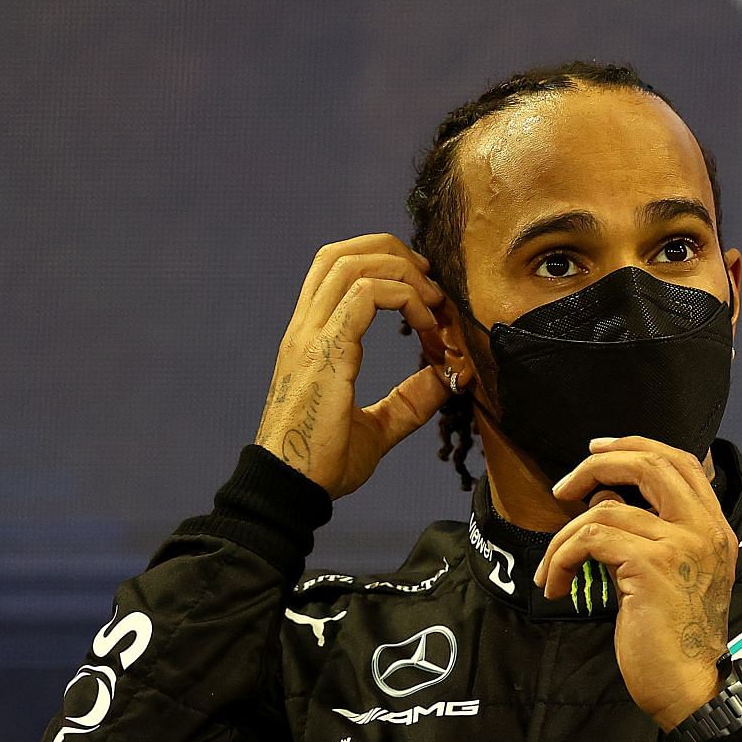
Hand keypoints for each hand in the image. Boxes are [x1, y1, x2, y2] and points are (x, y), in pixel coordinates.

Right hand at [256, 233, 452, 497]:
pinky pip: (366, 296)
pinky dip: (404, 298)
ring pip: (352, 263)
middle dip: (393, 252)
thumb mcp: (379, 427)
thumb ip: (410, 400)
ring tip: (433, 301)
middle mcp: (306, 329)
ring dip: (402, 272)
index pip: (337, 271)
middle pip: (341, 254)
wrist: (292, 490)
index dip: (386, 269)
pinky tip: (427, 327)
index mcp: (311, 339)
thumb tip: (449, 378)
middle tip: (431, 281)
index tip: (426, 298)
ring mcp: (311, 336)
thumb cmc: (323, 464)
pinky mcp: (325, 352)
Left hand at [532, 436, 734, 729]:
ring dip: (563, 538)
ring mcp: (681, 546)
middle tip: (563, 488)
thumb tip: (602, 496)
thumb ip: (643, 533)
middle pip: (651, 465)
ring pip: (605, 509)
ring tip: (551, 571)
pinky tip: (555, 585)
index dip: (637, 446)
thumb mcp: (665, 575)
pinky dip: (562, 558)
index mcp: (715, 529)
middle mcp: (705, 530)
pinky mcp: (652, 567)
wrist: (689, 687)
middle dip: (597, 464)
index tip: (597, 450)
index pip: (683, 462)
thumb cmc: (674, 640)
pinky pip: (591, 540)